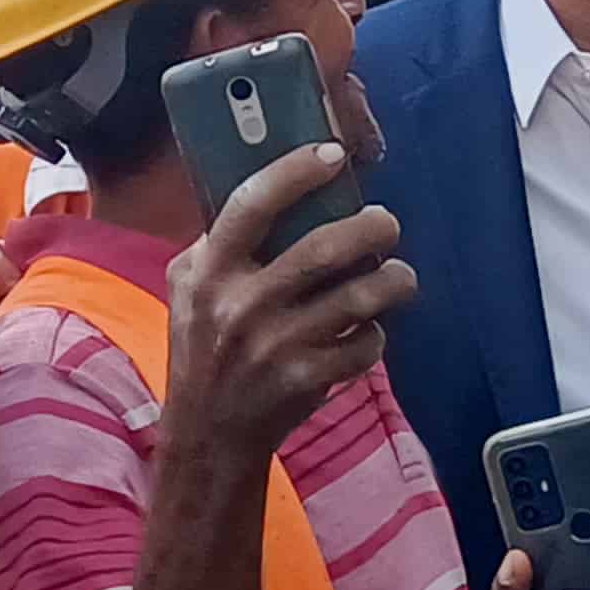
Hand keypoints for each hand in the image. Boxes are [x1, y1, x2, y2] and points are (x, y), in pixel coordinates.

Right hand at [164, 143, 417, 453]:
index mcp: (208, 272)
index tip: (334, 154)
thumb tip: (281, 184)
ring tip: (398, 275)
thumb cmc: (205, 346)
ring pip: (360, 296)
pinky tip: (368, 330)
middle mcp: (240, 306)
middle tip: (387, 223)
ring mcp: (275, 346)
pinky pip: (366, 344)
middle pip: (324, 248)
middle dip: (373, 227)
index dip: (296, 172)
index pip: (250, 204)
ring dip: (394, 279)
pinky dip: (377, 334)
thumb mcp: (191, 288)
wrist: (208, 434)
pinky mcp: (305, 380)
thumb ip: (223, 242)